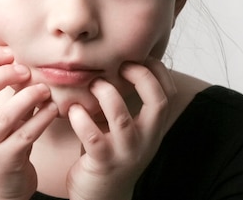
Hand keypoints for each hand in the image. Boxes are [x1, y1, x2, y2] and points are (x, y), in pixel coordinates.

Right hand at [0, 46, 58, 199]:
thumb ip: (3, 94)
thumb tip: (22, 59)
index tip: (12, 54)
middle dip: (3, 75)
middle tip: (26, 70)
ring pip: (5, 116)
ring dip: (28, 98)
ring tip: (44, 89)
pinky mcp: (4, 162)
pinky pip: (25, 136)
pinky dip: (41, 119)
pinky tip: (52, 109)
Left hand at [66, 58, 175, 199]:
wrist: (101, 198)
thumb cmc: (109, 154)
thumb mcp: (125, 129)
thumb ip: (126, 103)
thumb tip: (118, 63)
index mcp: (152, 128)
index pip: (169, 94)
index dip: (158, 71)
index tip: (139, 57)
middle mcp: (145, 140)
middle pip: (157, 102)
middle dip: (141, 77)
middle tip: (122, 65)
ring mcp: (125, 153)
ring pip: (121, 118)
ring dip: (106, 94)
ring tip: (94, 84)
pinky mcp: (102, 162)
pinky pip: (92, 136)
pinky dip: (80, 118)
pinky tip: (73, 109)